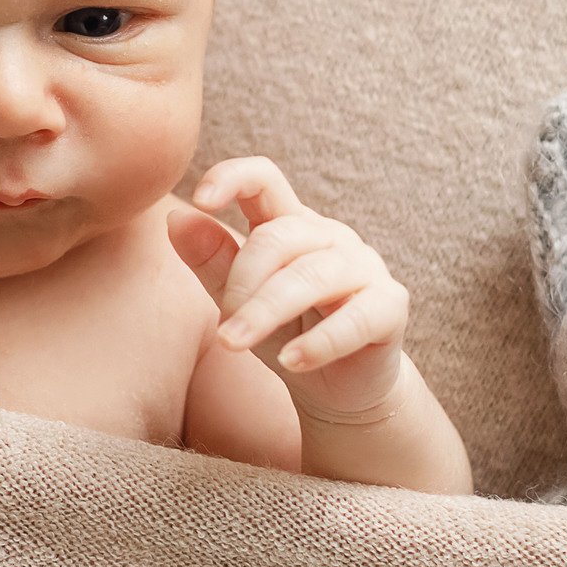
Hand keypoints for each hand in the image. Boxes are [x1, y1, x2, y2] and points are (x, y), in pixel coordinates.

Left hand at [169, 157, 408, 423]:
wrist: (340, 388)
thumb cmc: (286, 333)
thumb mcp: (239, 301)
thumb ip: (212, 260)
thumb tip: (176, 218)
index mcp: (290, 225)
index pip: (265, 180)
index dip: (233, 178)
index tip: (200, 200)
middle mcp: (330, 237)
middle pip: (279, 237)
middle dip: (241, 283)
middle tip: (224, 333)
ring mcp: (364, 268)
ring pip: (312, 276)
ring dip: (266, 312)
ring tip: (233, 344)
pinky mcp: (390, 307)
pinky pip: (356, 317)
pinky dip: (319, 341)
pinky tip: (291, 361)